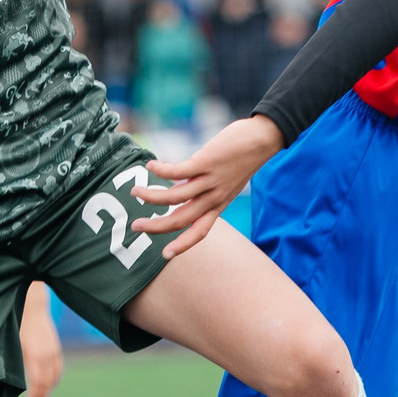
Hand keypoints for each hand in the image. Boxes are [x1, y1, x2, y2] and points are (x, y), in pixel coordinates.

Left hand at [19, 284, 64, 396]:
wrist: (32, 304)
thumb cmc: (15, 323)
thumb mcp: (9, 343)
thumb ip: (11, 363)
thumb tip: (5, 382)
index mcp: (33, 354)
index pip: (38, 384)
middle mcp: (47, 354)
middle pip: (48, 383)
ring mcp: (54, 351)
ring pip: (55, 377)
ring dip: (49, 390)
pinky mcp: (56, 347)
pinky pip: (58, 369)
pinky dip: (54, 380)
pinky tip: (47, 385)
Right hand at [136, 115, 284, 256]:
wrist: (262, 140)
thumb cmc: (242, 159)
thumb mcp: (227, 182)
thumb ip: (206, 189)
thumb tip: (183, 186)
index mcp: (218, 205)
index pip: (200, 232)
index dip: (182, 245)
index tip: (165, 256)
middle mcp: (214, 197)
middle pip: (181, 219)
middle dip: (156, 226)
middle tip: (136, 227)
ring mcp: (209, 181)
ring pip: (174, 198)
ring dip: (151, 197)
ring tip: (135, 192)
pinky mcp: (205, 163)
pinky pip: (177, 172)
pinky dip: (160, 170)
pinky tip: (150, 165)